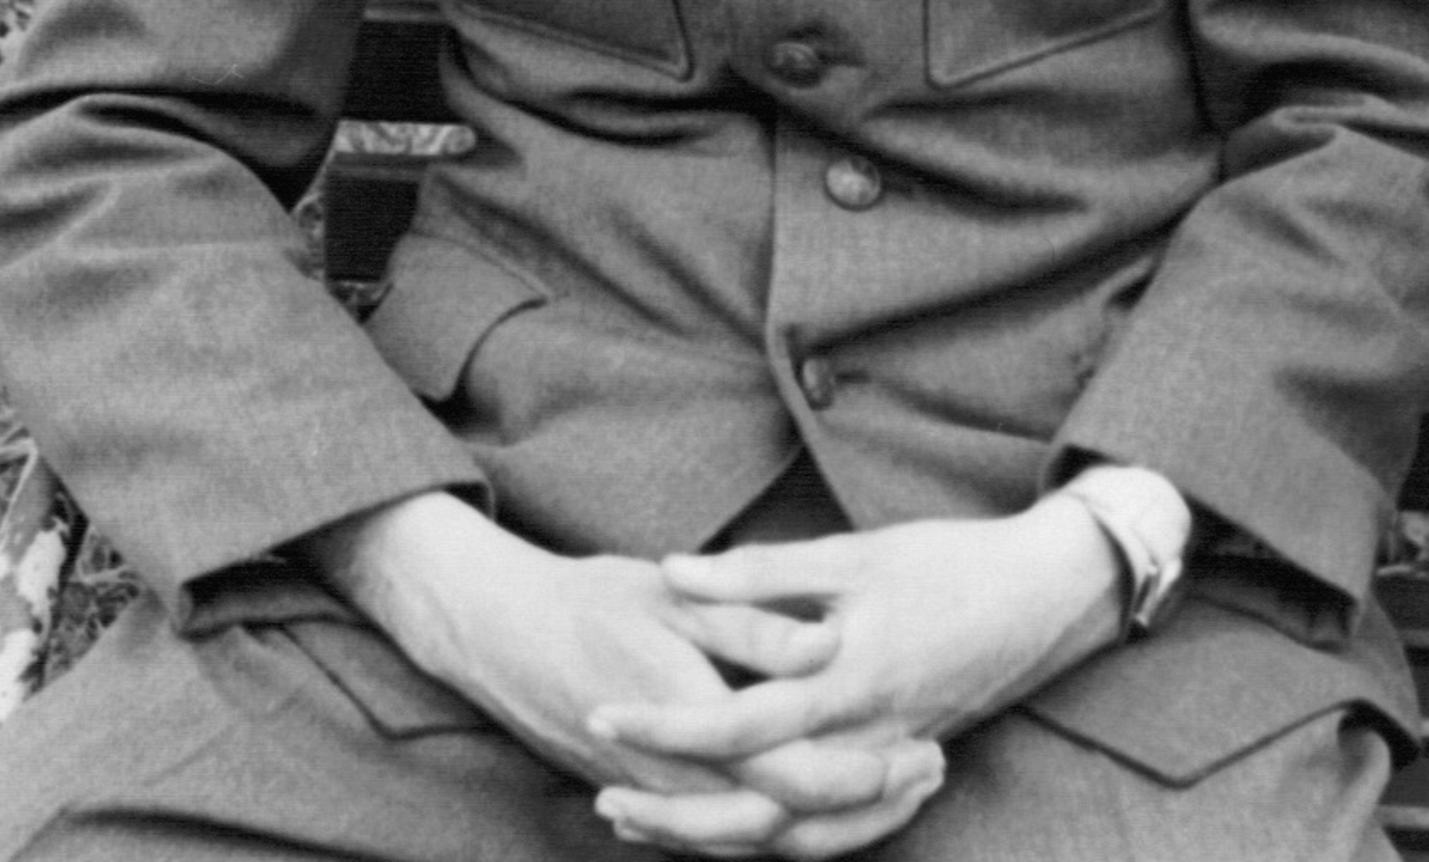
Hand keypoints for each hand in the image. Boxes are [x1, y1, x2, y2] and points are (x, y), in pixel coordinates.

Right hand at [302, 493, 939, 852]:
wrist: (502, 636)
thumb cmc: (591, 600)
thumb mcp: (675, 592)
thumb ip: (753, 619)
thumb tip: (828, 638)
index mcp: (691, 716)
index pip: (791, 777)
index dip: (860, 775)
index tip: (916, 747)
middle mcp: (678, 775)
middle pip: (787, 829)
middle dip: (864, 810)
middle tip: (926, 771)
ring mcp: (662, 798)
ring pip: (759, 848)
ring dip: (832, 827)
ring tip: (895, 791)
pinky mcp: (652, 803)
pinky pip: (725, 844)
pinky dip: (781, 839)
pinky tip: (824, 815)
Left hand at [591, 499, 1124, 851]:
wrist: (1040, 599)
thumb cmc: (946, 563)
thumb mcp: (853, 553)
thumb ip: (762, 571)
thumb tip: (674, 570)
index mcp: (847, 681)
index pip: (739, 723)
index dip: (667, 723)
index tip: (605, 710)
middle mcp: (864, 742)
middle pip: (757, 812)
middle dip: (676, 813)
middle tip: (606, 797)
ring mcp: (883, 768)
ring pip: (792, 841)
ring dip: (714, 839)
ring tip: (642, 822)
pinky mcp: (895, 772)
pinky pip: (830, 834)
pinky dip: (773, 842)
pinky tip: (725, 829)